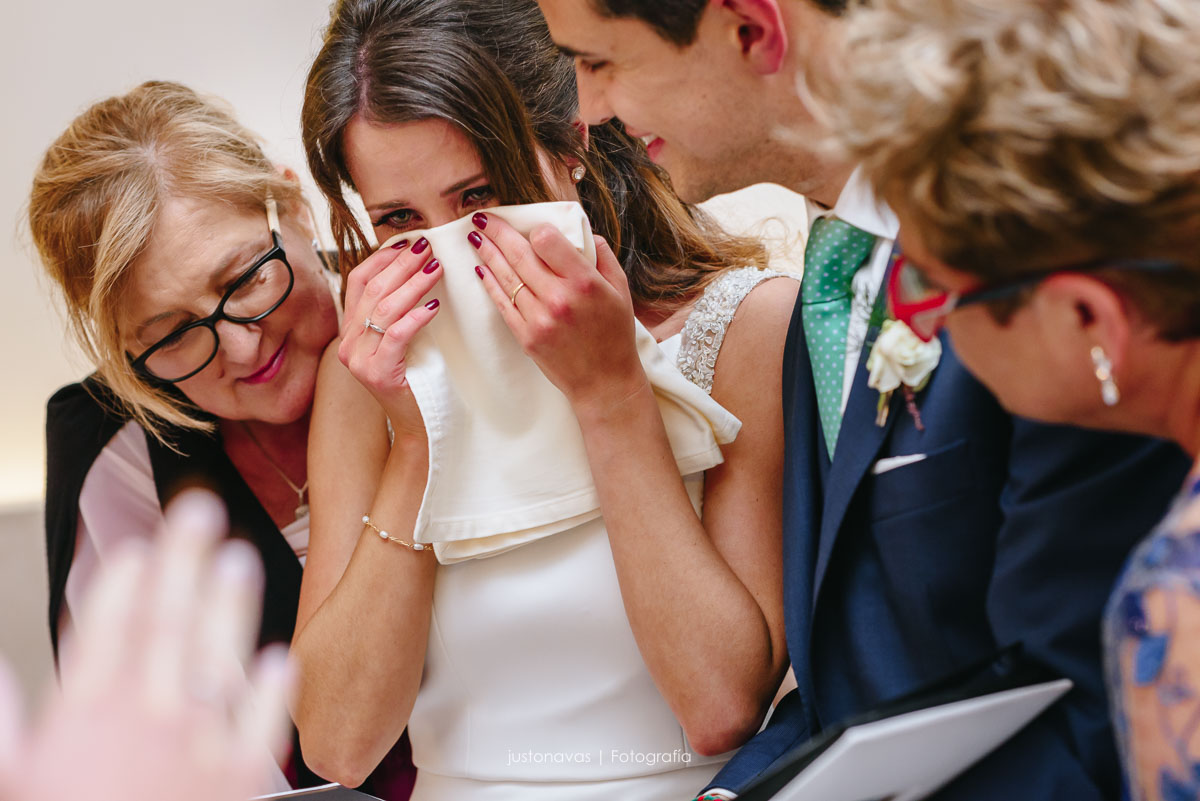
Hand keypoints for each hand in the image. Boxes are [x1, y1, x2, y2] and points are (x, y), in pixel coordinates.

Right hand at [0, 491, 292, 800]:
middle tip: (200, 510)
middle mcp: (146, 724)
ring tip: (240, 559)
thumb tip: (2, 680)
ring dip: (231, 607)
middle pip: (168, 626)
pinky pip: (261, 727)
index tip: (138, 546)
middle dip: (184, 563)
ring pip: (218, 660)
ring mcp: (199, 750)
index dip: (126, 584)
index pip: (108, 633)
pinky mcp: (242, 782)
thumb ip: (3, 731)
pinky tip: (282, 659)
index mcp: (85, 721)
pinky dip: (272, 692)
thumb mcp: (14, 786)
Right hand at [339, 237, 442, 437]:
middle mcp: (348, 343)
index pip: (358, 282)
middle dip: (402, 264)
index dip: (382, 258)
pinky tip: (435, 306)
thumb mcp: (403, 340)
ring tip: (436, 267)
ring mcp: (359, 360)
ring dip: (413, 284)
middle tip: (427, 247)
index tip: (407, 242)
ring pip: (384, 309)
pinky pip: (396, 336)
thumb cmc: (417, 380)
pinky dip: (416, 317)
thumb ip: (399, 311)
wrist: (419, 425)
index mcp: (351, 331)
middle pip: (373, 290)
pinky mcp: (378, 374)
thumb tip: (417, 267)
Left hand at [470, 213, 647, 411]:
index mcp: (584, 282)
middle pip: (519, 255)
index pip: (546, 240)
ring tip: (476, 237)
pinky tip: (482, 268)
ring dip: (488, 253)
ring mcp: (539, 319)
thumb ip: (603, 257)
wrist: (605, 382)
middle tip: (481, 218)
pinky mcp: (526, 336)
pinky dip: (490, 283)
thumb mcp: (621, 290)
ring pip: (506, 277)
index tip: (531, 229)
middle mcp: (559, 298)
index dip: (535, 231)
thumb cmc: (615, 335)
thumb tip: (584, 232)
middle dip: (497, 232)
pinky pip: (502, 304)